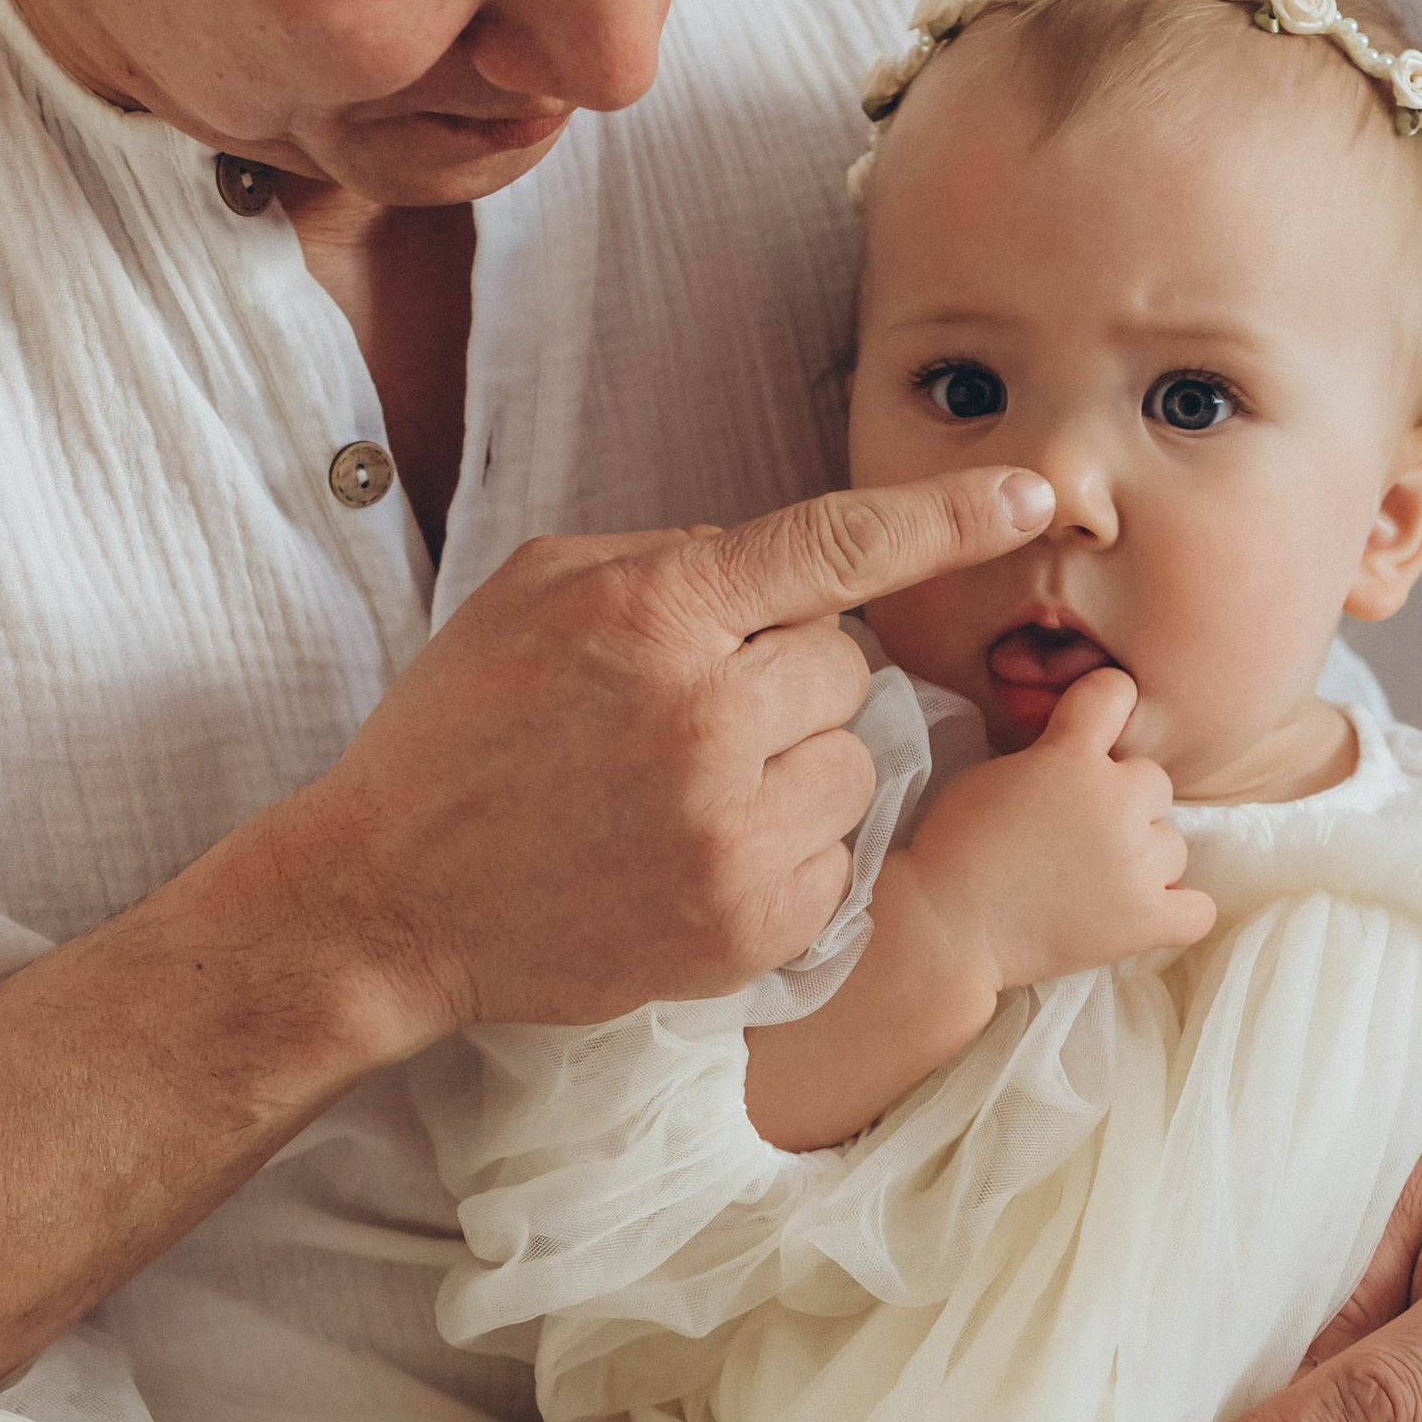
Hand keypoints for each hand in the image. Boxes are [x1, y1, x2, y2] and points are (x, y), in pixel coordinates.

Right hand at [270, 467, 1058, 1043]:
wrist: (388, 898)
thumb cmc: (457, 734)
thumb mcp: (537, 594)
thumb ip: (670, 562)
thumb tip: (781, 568)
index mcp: (654, 615)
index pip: (838, 548)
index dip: (948, 517)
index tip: (1033, 496)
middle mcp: (705, 719)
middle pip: (850, 667)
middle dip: (793, 680)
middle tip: (695, 715)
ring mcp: (731, 832)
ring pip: (857, 766)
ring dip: (800, 770)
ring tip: (693, 792)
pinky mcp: (747, 925)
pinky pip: (838, 860)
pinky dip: (789, 854)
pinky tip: (699, 855)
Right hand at [905, 670, 1214, 994]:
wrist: (945, 926)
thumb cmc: (954, 849)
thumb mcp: (991, 774)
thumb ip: (1047, 757)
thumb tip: (1080, 760)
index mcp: (1071, 756)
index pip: (1115, 691)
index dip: (1109, 703)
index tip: (1098, 724)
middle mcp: (1115, 800)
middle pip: (1154, 782)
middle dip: (1125, 802)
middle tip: (1082, 833)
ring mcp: (1135, 863)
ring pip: (1174, 844)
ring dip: (1145, 857)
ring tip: (1098, 880)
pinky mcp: (1144, 920)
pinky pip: (1197, 910)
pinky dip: (1178, 910)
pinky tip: (1147, 911)